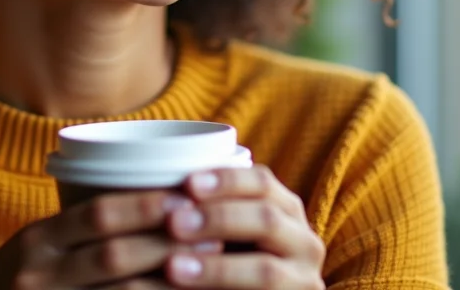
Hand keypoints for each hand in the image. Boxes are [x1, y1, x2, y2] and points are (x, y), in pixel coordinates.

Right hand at [0, 189, 221, 289]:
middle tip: (214, 236)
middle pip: (114, 256)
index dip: (146, 206)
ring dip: (168, 284)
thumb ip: (83, 225)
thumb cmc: (24, 277)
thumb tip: (158, 195)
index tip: (189, 199)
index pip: (97, 215)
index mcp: (38, 240)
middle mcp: (39, 273)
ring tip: (210, 272)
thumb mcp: (40, 244)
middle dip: (167, 244)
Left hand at [163, 165, 325, 288]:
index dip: (226, 180)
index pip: (262, 182)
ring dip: (216, 268)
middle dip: (218, 218)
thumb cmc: (231, 259)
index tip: (187, 182)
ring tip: (173, 266)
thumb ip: (207, 210)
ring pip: (266, 270)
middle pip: (267, 219)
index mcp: (286, 211)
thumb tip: (156, 186)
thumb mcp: (228, 231)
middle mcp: (304, 242)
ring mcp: (303, 280)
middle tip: (173, 223)